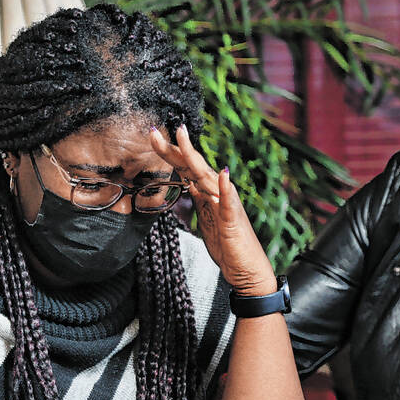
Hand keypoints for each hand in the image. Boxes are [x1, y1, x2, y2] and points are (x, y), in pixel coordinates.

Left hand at [150, 126, 276, 295]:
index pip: (185, 167)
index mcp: (207, 193)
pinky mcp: (232, 222)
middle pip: (192, 165)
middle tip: (154, 131)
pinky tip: (222, 174)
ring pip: (207, 177)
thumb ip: (197, 198)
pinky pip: (228, 204)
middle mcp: (216, 193)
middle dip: (173, 147)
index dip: (169, 151)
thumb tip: (187, 182)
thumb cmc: (227, 243)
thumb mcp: (205, 217)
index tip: (153, 135)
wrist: (246, 268)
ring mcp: (225, 205)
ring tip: (183, 138)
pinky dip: (225, 188)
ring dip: (194, 158)